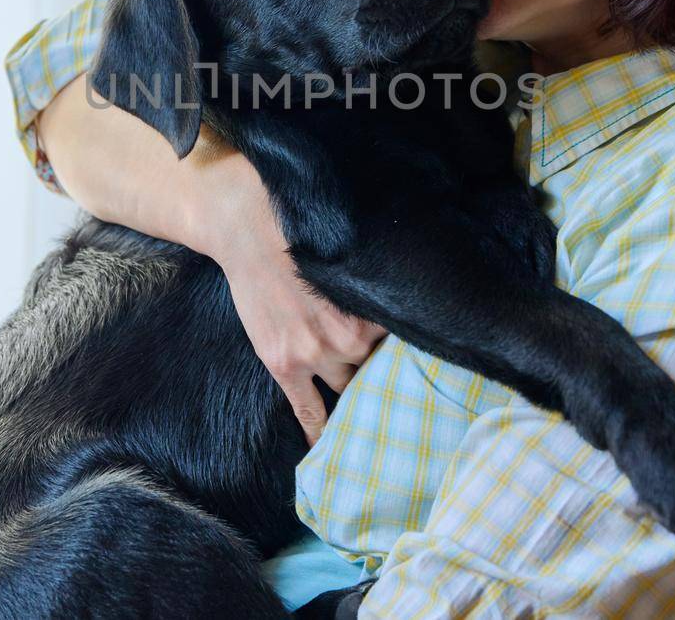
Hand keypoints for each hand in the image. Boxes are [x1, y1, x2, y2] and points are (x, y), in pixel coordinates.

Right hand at [185, 146, 387, 446]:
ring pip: (350, 390)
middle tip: (399, 392)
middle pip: (380, 370)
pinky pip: (309, 410)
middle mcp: (349, 337)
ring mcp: (315, 355)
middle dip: (386, 377)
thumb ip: (376, 290)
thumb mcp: (352, 259)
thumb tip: (409, 302)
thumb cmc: (305, 233)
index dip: (411, 355)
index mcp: (373, 309)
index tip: (426, 368)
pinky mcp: (285, 365)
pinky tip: (329, 448)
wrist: (248, 227)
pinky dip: (320, 432)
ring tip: (372, 418)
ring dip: (358, 400)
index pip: (404, 345)